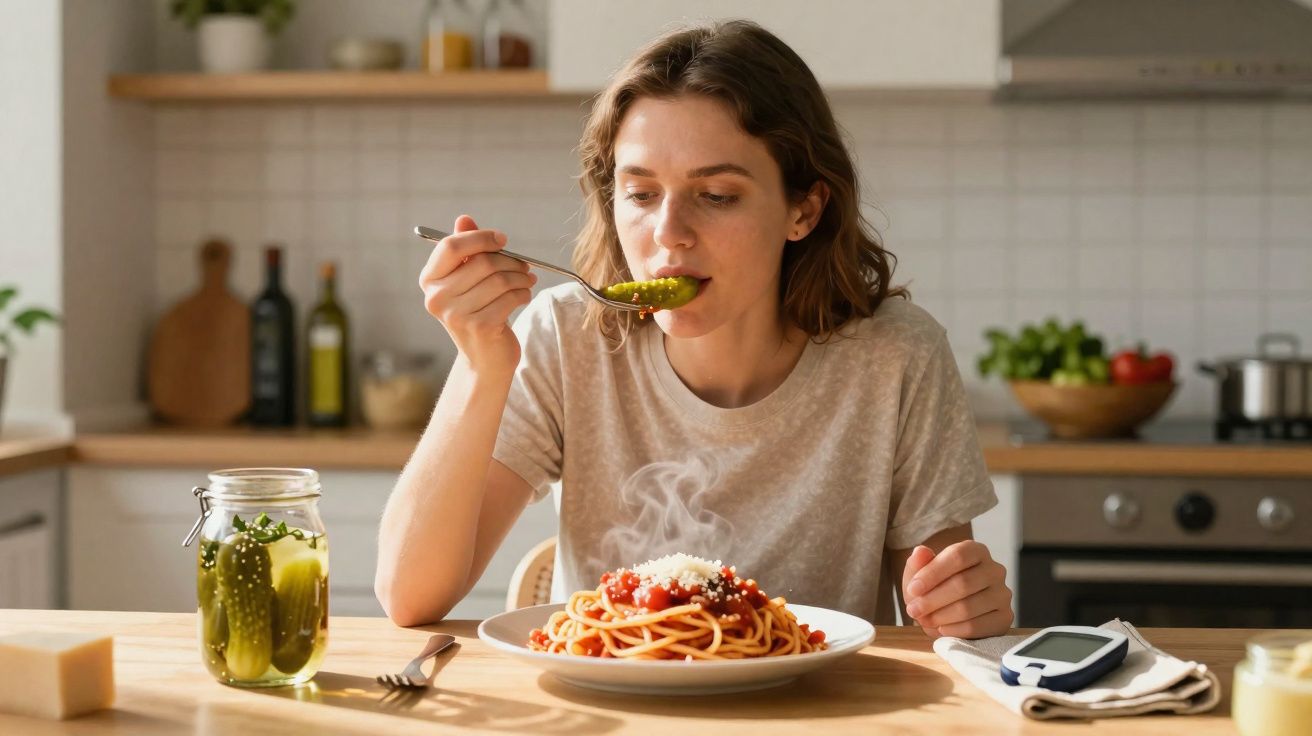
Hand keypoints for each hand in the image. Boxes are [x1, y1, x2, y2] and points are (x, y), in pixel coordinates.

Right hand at [419, 214, 535, 372]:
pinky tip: (524, 296)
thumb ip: (465, 249)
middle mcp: (436, 298)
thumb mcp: (468, 280)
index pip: (451, 246)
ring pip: (499, 280)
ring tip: (527, 281)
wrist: (485, 359)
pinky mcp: (479, 327)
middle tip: (524, 266)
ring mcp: (456, 315)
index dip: (480, 237)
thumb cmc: (478, 312)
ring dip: (521, 277)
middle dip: (510, 261)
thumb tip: (464, 218)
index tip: (502, 239)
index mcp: (429, 280)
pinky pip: (510, 298)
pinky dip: (523, 294)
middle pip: (482, 262)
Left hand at [901, 541, 1012, 638]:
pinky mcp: (1004, 618)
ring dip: (940, 616)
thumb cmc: (934, 587)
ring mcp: (1002, 594)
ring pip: (968, 607)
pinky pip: (977, 626)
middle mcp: (994, 570)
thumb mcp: (920, 574)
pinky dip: (953, 630)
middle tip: (913, 610)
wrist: (949, 610)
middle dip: (932, 599)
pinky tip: (940, 628)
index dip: (932, 573)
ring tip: (924, 620)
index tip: (913, 589)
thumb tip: (920, 552)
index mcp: (976, 551)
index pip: (957, 556)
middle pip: (963, 583)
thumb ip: (917, 563)